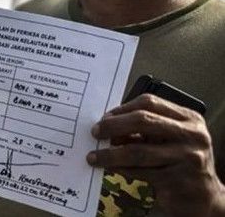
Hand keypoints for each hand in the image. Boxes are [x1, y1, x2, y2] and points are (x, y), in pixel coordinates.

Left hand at [88, 94, 224, 216]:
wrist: (203, 196)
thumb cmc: (180, 163)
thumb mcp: (168, 139)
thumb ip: (145, 130)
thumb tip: (107, 125)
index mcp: (189, 119)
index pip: (150, 102)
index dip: (122, 109)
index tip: (104, 118)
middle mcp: (192, 135)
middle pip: (143, 121)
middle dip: (113, 126)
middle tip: (95, 133)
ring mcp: (188, 158)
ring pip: (139, 151)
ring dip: (111, 154)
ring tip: (94, 157)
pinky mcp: (179, 180)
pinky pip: (141, 172)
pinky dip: (121, 169)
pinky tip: (110, 168)